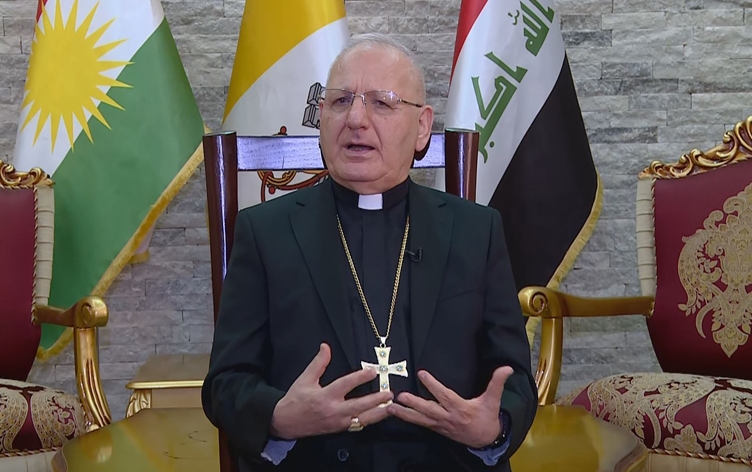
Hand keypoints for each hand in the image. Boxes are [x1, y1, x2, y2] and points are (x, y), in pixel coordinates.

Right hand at [270, 343, 392, 438]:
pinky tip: (379, 416)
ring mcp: (337, 422)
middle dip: (376, 400)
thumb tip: (325, 347)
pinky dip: (370, 421)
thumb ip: (318, 363)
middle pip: (359, 406)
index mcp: (324, 396)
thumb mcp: (305, 379)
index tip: (372, 371)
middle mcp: (333, 411)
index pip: (345, 385)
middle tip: (389, 393)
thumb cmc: (295, 399)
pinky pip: (358, 426)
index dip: (360, 378)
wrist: (285, 422)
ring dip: (378, 414)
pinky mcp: (339, 429)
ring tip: (390, 407)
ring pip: (362, 420)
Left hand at [387, 367, 512, 448]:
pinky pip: (421, 424)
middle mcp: (448, 417)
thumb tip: (507, 368)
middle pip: (428, 410)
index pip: (444, 395)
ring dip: (405, 414)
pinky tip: (398, 415)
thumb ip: (497, 382)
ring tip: (390, 408)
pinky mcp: (437, 429)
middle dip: (414, 404)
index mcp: (460, 408)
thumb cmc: (488, 417)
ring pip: (420, 420)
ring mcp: (441, 425)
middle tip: (400, 396)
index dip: (433, 385)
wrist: (486, 439)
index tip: (422, 374)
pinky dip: (409, 419)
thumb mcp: (493, 400)